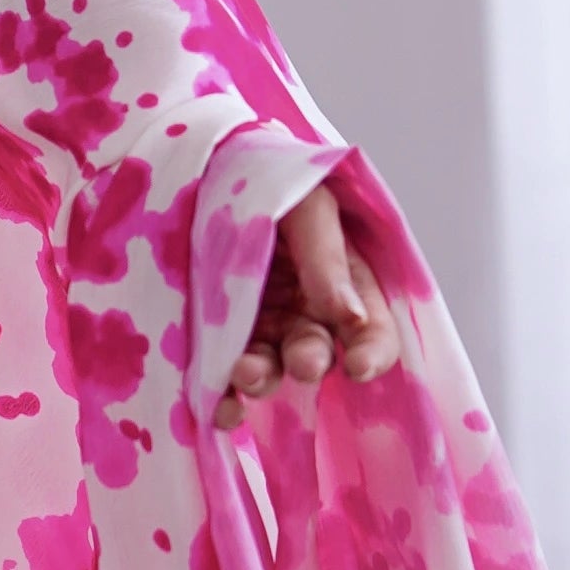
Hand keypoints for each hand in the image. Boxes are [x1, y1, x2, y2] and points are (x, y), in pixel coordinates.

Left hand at [228, 183, 396, 405]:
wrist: (198, 163)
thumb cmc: (266, 175)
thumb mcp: (307, 201)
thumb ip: (326, 254)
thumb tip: (347, 315)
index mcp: (342, 281)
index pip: (371, 331)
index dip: (371, 353)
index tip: (357, 367)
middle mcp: (305, 312)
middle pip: (316, 351)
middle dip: (309, 360)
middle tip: (301, 364)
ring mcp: (258, 327)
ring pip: (269, 367)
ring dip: (262, 378)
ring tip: (246, 375)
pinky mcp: (214, 336)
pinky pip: (221, 374)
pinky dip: (220, 395)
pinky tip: (216, 406)